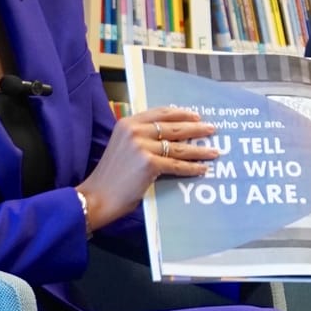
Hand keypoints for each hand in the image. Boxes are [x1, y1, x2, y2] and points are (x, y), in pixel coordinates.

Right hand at [78, 107, 216, 229]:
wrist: (97, 196)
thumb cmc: (111, 176)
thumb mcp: (123, 147)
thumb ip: (142, 139)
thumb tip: (171, 139)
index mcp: (127, 123)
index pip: (160, 113)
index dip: (180, 114)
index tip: (196, 116)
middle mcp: (134, 131)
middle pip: (173, 127)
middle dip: (196, 129)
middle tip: (212, 130)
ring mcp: (142, 146)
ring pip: (179, 147)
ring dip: (200, 150)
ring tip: (214, 151)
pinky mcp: (149, 163)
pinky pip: (177, 165)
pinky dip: (192, 168)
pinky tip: (203, 168)